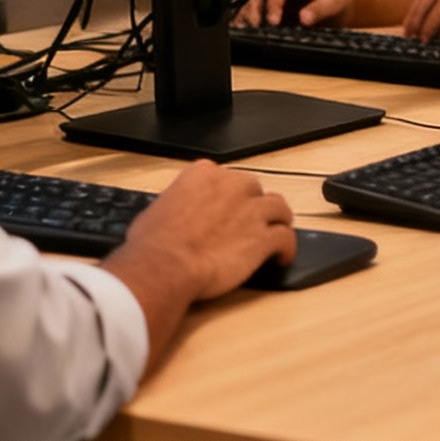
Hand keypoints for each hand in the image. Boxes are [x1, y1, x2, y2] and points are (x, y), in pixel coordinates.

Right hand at [114, 160, 296, 300]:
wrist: (164, 267)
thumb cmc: (153, 244)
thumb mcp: (156, 211)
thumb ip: (177, 204)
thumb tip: (175, 215)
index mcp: (204, 173)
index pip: (227, 177)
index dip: (230, 195)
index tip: (229, 208)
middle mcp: (232, 185)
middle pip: (254, 189)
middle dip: (253, 205)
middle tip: (248, 223)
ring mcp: (251, 210)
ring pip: (278, 207)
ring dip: (278, 220)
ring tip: (276, 232)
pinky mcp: (263, 237)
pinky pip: (286, 237)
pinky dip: (287, 247)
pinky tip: (282, 257)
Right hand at [240, 0, 351, 28]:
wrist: (340, 5)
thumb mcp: (334, 3)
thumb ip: (320, 9)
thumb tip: (304, 18)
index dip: (274, 0)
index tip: (273, 20)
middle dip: (255, 9)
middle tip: (255, 28)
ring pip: (254, 1)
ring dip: (249, 15)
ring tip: (248, 31)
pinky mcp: (272, 8)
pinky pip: (256, 12)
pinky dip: (250, 21)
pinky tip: (248, 32)